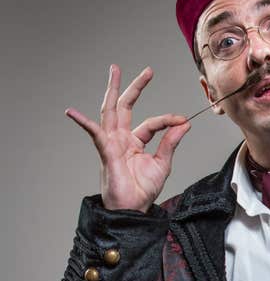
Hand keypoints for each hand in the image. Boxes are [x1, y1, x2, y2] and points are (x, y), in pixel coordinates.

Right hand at [65, 65, 190, 212]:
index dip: (168, 119)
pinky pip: (95, 135)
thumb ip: (171, 142)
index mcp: (135, 141)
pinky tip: (72, 113)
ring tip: (114, 71)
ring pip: (110, 112)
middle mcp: (122, 139)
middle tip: (146, 70)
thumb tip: (185, 123)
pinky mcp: (106, 153)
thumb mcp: (163, 163)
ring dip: (113, 91)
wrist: (133, 210)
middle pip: (126, 107)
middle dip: (134, 87)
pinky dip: (84, 123)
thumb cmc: (143, 190)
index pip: (152, 122)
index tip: (183, 120)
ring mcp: (112, 144)